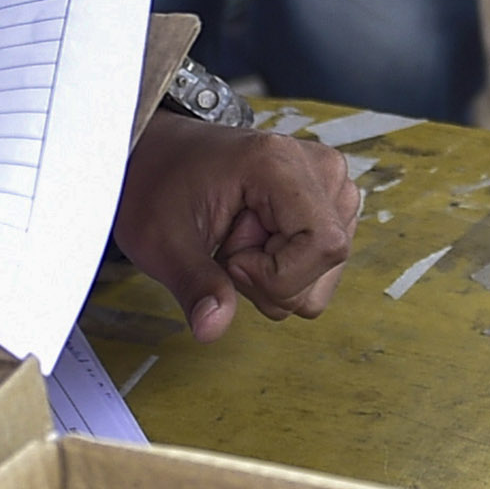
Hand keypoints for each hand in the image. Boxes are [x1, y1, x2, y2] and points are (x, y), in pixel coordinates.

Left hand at [113, 110, 362, 337]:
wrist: (160, 160)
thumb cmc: (159, 185)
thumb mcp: (163, 241)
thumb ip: (195, 285)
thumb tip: (212, 328)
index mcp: (281, 163)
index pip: (323, 245)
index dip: (277, 273)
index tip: (229, 258)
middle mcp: (320, 169)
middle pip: (327, 263)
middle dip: (269, 277)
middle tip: (226, 242)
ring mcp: (330, 186)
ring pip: (325, 275)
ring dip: (275, 276)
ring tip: (237, 239)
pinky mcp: (328, 205)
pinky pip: (321, 269)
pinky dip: (283, 270)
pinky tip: (253, 241)